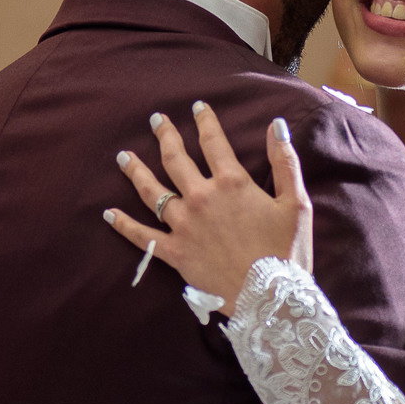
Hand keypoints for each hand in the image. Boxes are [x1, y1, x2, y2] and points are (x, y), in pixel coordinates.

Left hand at [103, 102, 312, 306]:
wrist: (271, 297)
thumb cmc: (287, 251)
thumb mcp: (296, 203)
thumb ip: (285, 161)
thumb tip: (276, 125)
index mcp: (232, 182)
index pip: (213, 142)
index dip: (205, 121)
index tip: (197, 107)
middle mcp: (202, 198)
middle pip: (176, 159)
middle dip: (165, 136)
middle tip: (156, 120)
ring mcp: (184, 225)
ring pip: (152, 191)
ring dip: (136, 171)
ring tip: (123, 156)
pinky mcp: (175, 252)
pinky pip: (143, 236)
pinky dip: (123, 225)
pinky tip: (108, 214)